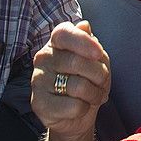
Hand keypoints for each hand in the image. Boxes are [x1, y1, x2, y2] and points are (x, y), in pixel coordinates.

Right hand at [31, 21, 110, 140]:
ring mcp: (38, 81)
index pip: (63, 33)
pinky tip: (81, 107)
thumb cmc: (87, 81)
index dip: (83, 41)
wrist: (77, 115)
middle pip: (77, 62)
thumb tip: (84, 25)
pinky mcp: (38, 104)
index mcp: (55, 43)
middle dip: (100, 75)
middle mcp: (43, 59)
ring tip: (95, 96)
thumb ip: (91, 43)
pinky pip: (73, 106)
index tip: (99, 53)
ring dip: (95, 93)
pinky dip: (84, 108)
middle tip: (102, 82)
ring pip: (78, 86)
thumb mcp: (96, 60)